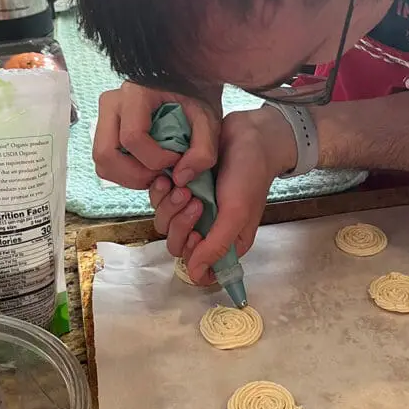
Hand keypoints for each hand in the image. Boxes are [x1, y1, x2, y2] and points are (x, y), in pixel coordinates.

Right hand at [93, 82, 220, 188]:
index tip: (177, 159)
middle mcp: (113, 102)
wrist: (190, 85)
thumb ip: (203, 150)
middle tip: (163, 175)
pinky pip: (106, 163)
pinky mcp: (106, 130)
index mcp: (136, 93)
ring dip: (130, 178)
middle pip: (106, 154)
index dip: (155, 159)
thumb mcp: (210, 120)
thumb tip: (179, 178)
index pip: (132, 138)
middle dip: (136, 175)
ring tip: (157, 173)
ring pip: (102, 162)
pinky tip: (149, 169)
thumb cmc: (198, 98)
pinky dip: (126, 175)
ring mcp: (105, 116)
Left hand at [150, 106, 296, 283]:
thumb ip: (217, 246)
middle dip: (181, 225)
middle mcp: (208, 230)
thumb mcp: (237, 213)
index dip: (192, 256)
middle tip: (195, 201)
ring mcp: (192, 210)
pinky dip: (161, 191)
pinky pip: (159, 201)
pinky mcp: (181, 190)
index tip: (197, 235)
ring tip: (185, 186)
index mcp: (227, 242)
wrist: (248, 134)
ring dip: (170, 206)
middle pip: (177, 246)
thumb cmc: (249, 174)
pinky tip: (170, 178)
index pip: (200, 269)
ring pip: (165, 224)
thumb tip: (195, 275)